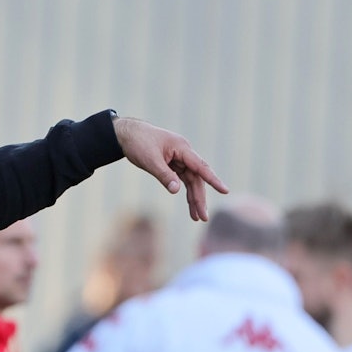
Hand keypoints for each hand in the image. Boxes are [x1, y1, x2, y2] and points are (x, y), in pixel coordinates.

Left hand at [112, 116, 228, 221]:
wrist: (127, 134)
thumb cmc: (138, 143)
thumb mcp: (150, 160)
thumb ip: (164, 175)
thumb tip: (176, 190)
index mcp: (182, 148)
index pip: (200, 167)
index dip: (213, 180)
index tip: (225, 190)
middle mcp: (184, 153)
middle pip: (197, 178)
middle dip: (200, 198)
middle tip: (203, 218)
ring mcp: (179, 159)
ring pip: (191, 181)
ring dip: (194, 198)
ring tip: (197, 217)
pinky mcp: (173, 164)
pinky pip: (183, 179)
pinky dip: (185, 192)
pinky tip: (190, 205)